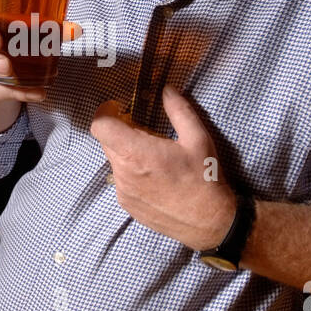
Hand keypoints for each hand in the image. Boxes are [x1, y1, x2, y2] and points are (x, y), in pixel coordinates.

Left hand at [89, 85, 236, 251]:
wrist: (209, 222)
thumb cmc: (205, 179)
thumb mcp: (197, 139)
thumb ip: (178, 110)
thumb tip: (166, 89)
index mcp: (138, 153)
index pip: (100, 126)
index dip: (105, 112)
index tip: (119, 108)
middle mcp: (124, 172)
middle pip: (106, 141)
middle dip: (120, 130)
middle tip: (145, 131)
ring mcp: (123, 191)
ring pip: (113, 160)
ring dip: (126, 151)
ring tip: (153, 156)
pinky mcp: (126, 204)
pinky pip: (120, 178)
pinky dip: (130, 170)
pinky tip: (154, 175)